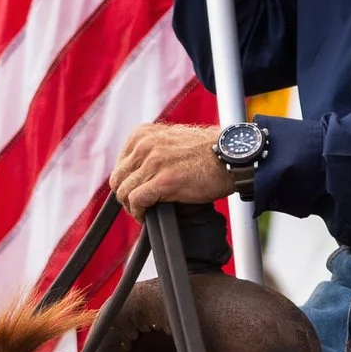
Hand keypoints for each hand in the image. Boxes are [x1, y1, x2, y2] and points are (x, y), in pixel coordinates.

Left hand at [110, 123, 237, 213]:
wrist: (232, 155)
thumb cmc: (208, 151)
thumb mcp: (172, 140)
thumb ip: (152, 151)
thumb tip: (138, 172)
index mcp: (143, 134)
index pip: (120, 164)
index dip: (126, 183)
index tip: (134, 193)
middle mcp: (144, 145)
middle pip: (118, 179)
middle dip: (125, 196)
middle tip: (138, 207)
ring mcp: (153, 162)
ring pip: (125, 192)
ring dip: (131, 207)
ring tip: (144, 212)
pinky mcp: (164, 181)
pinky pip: (138, 201)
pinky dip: (139, 212)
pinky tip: (147, 216)